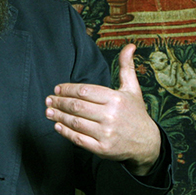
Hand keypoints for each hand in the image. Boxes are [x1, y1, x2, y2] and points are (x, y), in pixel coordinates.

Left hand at [45, 44, 160, 175]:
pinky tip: (57, 126)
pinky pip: (79, 139)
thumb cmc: (136, 113)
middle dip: (59, 102)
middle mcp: (111, 116)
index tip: (57, 89)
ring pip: (75, 122)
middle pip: (77, 106)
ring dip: (58, 116)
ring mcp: (106, 133)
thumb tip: (129, 46)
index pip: (84, 91)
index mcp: (116, 99)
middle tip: (48, 99)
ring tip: (48, 111)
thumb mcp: (132, 89)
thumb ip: (126, 67)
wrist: (147, 143)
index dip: (67, 89)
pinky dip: (65, 132)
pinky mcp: (102, 149)